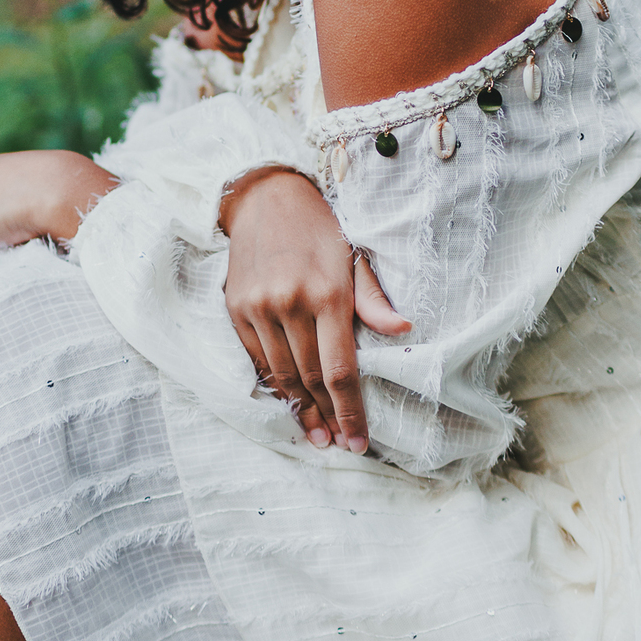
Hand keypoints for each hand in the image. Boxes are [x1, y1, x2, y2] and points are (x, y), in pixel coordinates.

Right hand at [220, 167, 409, 452]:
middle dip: (327, 417)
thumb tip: (404, 330)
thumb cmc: (320, 229)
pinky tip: (287, 402)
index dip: (350, 410)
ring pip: (282, 375)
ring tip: (315, 434)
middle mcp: (290, 304)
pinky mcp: (236, 309)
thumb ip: (374, 299)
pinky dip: (274, 384)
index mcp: (327, 294)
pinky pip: (257, 359)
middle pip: (310, 378)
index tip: (359, 440)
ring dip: (299, 409)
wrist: (265, 197)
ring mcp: (258, 308)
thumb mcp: (355, 256)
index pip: (339, 369)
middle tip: (338, 443)